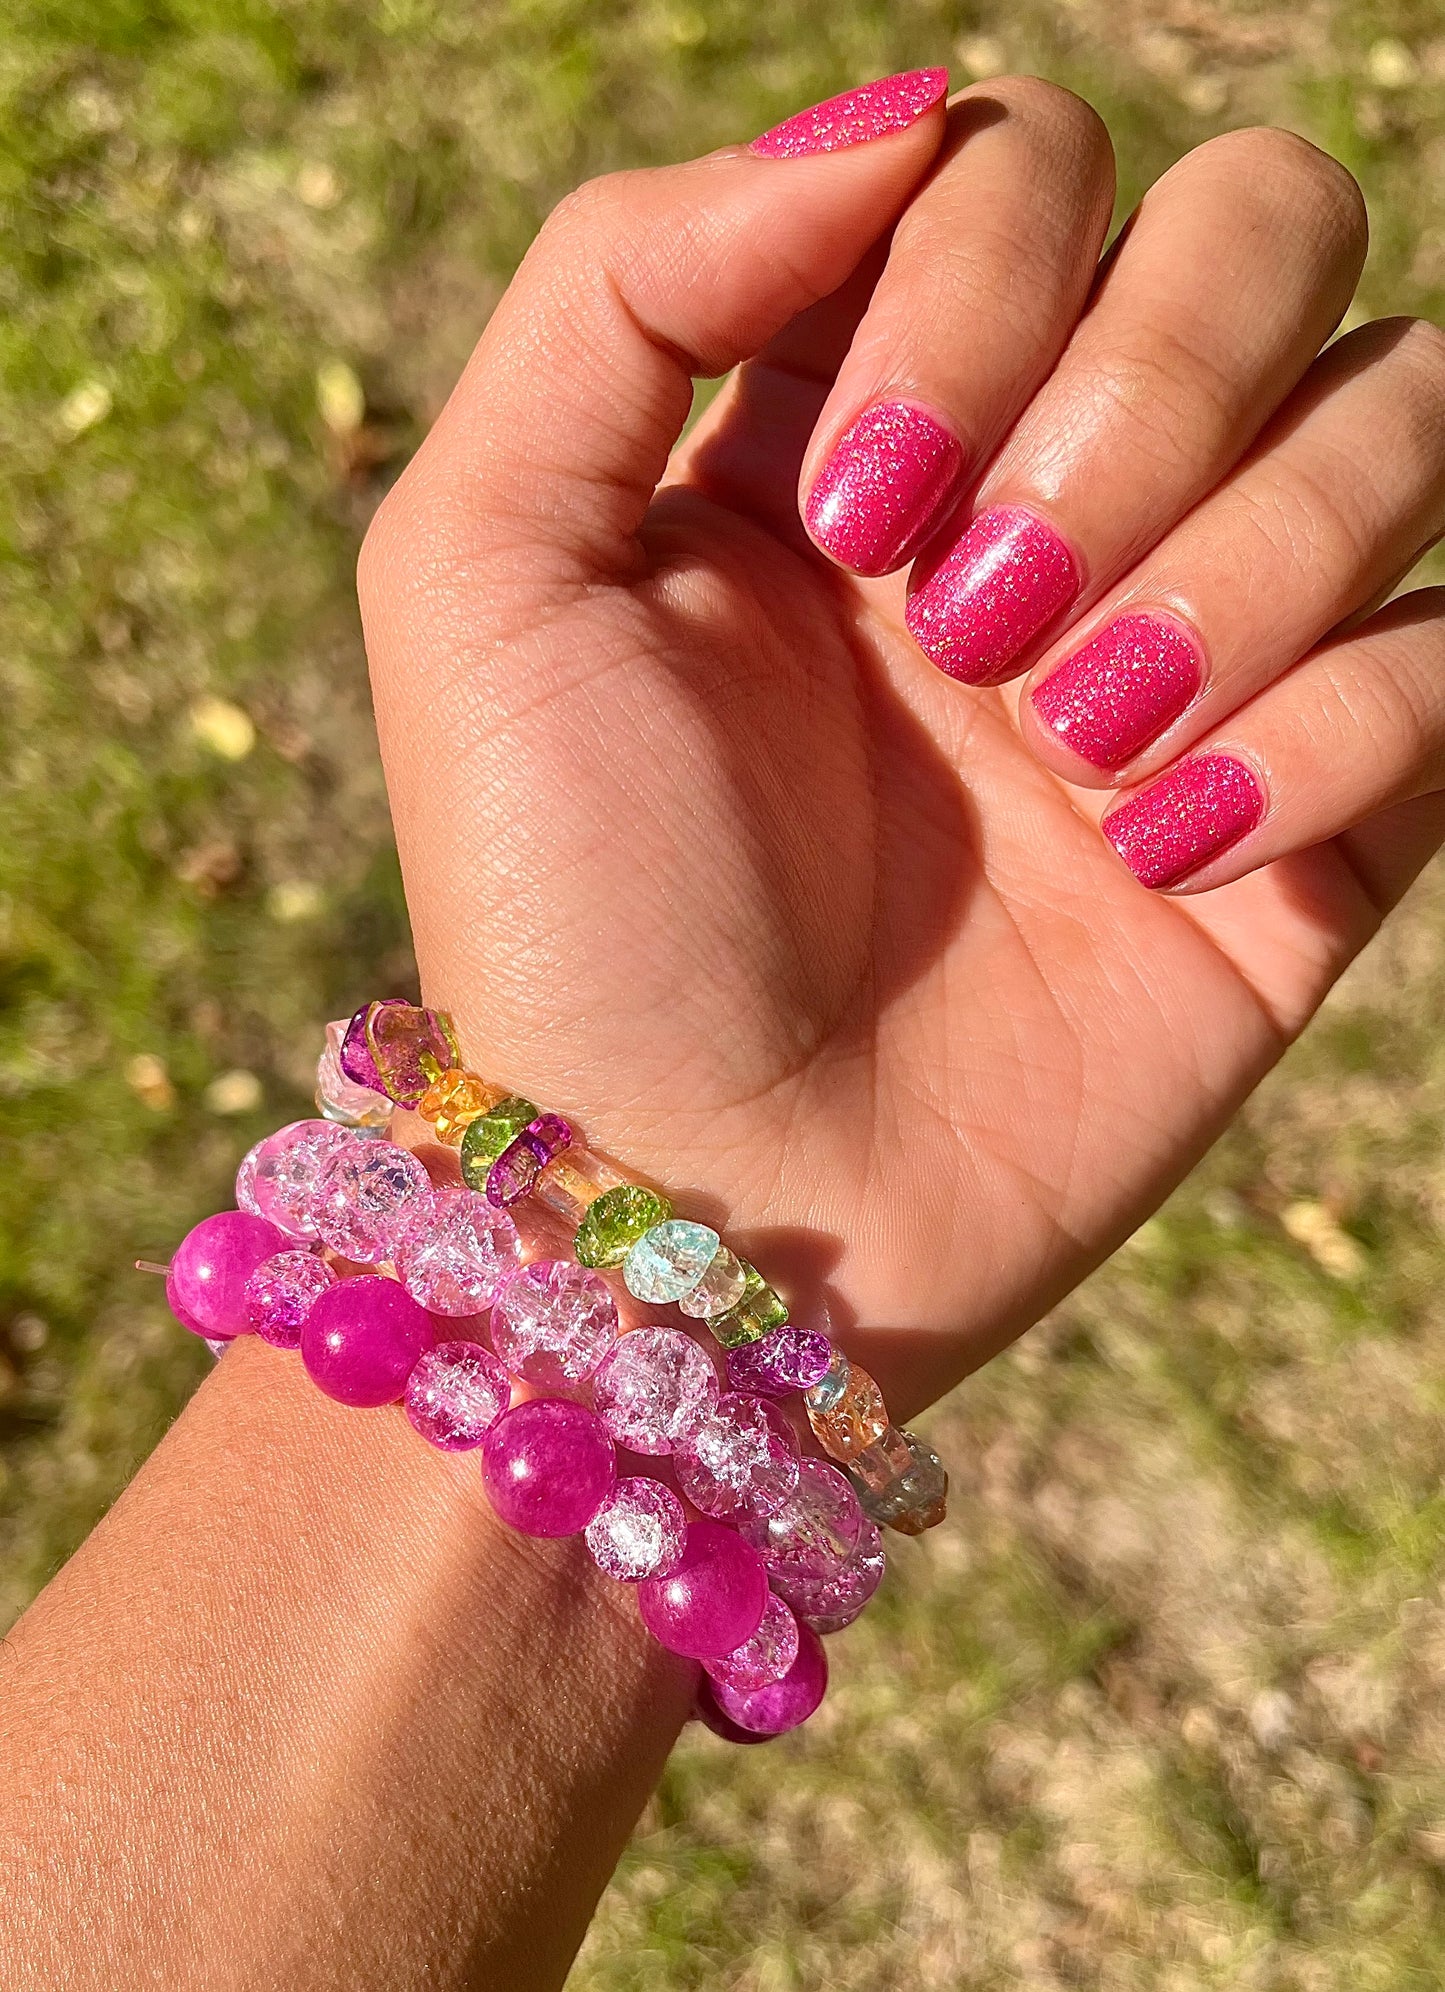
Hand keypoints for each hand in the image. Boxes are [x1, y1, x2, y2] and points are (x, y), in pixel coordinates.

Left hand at [360, 71, 1444, 1418]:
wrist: (696, 1209)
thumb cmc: (565, 906)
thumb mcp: (483, 562)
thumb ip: (631, 278)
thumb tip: (894, 123)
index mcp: (854, 414)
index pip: (1030, 157)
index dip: (982, 275)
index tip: (858, 504)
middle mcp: (1045, 500)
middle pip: (1263, 222)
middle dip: (1147, 388)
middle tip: (980, 613)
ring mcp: (1191, 652)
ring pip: (1400, 408)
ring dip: (1250, 555)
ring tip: (1071, 745)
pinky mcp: (1309, 821)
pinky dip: (1335, 729)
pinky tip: (1163, 857)